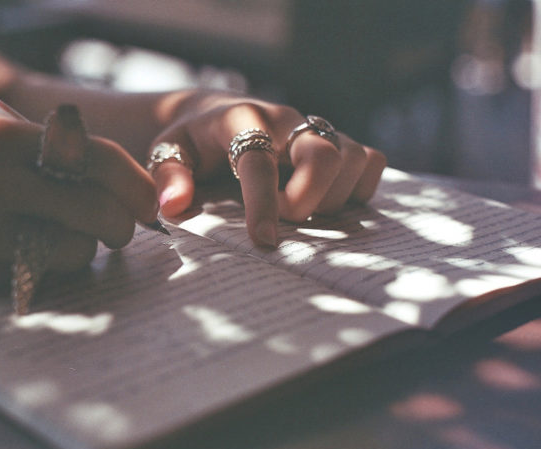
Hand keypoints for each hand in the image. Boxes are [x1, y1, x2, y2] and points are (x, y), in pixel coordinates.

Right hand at [0, 117, 156, 295]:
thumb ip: (50, 162)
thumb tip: (125, 191)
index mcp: (1, 138)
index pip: (95, 157)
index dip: (135, 184)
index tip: (152, 205)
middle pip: (95, 209)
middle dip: (120, 226)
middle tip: (119, 232)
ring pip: (74, 251)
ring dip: (80, 252)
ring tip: (53, 242)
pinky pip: (39, 278)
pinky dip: (45, 271)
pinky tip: (20, 259)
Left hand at [149, 93, 386, 245]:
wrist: (219, 114)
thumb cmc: (194, 142)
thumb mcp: (169, 152)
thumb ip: (169, 176)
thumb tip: (172, 206)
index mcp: (241, 120)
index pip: (258, 159)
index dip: (263, 202)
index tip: (263, 241)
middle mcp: (286, 121)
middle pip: (323, 152)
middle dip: (310, 196)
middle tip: (288, 219)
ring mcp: (316, 130)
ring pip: (353, 159)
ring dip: (334, 197)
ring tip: (304, 212)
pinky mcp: (338, 143)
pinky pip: (371, 162)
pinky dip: (359, 189)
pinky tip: (328, 203)